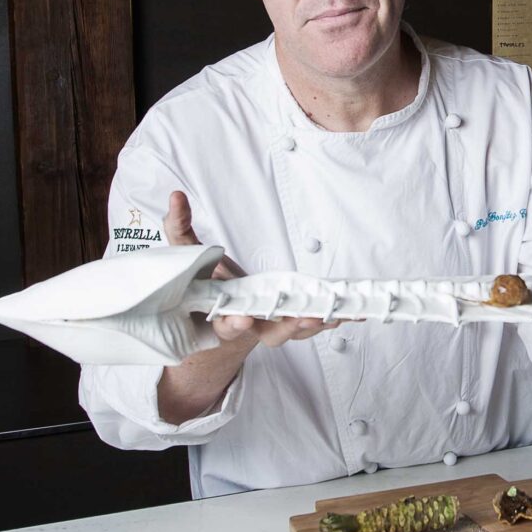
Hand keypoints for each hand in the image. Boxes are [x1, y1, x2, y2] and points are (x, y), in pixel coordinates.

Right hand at [164, 191, 339, 348]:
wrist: (220, 304)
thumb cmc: (202, 280)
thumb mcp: (187, 254)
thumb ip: (179, 228)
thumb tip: (176, 197)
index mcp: (221, 315)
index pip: (227, 324)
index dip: (235, 324)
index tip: (243, 319)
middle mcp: (250, 326)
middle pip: (269, 334)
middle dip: (286, 328)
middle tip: (302, 318)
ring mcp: (273, 325)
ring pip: (295, 331)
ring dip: (316, 323)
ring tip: (334, 314)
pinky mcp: (291, 319)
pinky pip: (313, 321)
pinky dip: (332, 317)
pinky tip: (354, 312)